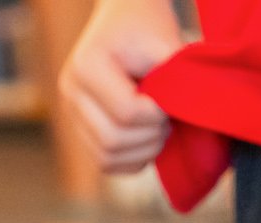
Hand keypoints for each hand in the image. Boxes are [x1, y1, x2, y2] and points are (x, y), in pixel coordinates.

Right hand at [58, 0, 181, 174]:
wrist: (126, 21)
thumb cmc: (148, 28)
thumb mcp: (165, 44)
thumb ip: (175, 80)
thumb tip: (189, 115)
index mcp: (86, 66)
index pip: (125, 112)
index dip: (157, 115)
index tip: (170, 102)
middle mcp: (71, 92)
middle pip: (112, 140)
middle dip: (150, 136)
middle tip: (167, 117)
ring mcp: (72, 114)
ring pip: (107, 158)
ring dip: (143, 151)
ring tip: (158, 126)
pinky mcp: (82, 131)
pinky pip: (106, 163)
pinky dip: (133, 160)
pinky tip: (148, 139)